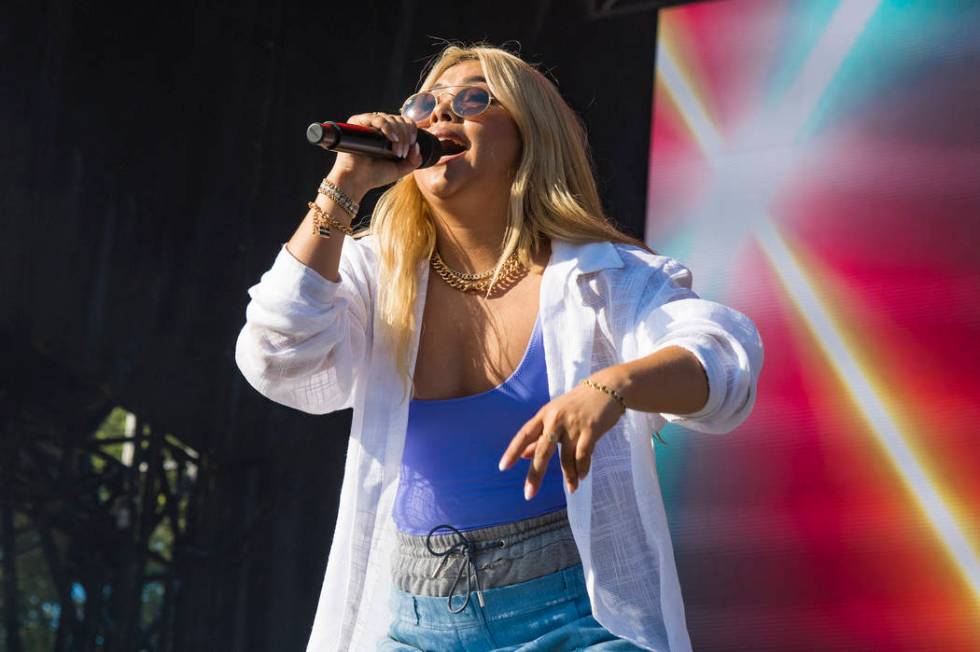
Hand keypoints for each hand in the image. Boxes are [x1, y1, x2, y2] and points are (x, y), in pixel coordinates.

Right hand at [328, 112, 422, 193]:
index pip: (404, 122)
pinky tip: (392, 139)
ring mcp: (368, 124)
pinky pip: (377, 118)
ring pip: (391, 118)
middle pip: (399, 120)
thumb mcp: (400, 169)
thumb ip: (413, 160)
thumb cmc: (374, 175)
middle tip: (402, 154)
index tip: (412, 145)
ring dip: (399, 135)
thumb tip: (417, 145)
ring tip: (396, 152)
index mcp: (388, 134)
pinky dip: (388, 128)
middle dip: (406, 137)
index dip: (411, 130)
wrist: (356, 180)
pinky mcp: (358, 123)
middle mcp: (378, 126)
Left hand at [498, 372, 626, 498]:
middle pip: (542, 451)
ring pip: (566, 458)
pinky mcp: (591, 429)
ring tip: (571, 488)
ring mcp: (574, 424)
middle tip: (528, 494)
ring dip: (568, 476)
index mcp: (544, 414)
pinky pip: (583, 455)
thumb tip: (524, 455)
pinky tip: (581, 477)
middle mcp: (556, 419)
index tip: (503, 468)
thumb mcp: (555, 415)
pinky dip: (582, 469)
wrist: (607, 387)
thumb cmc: (578, 403)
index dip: (512, 451)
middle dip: (535, 474)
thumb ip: (540, 435)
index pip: (524, 434)